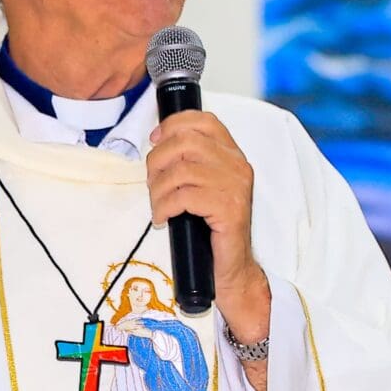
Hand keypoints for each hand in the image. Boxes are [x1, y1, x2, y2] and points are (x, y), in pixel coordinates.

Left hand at [145, 111, 272, 344]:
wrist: (230, 269)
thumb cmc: (210, 229)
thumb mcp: (201, 187)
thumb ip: (189, 163)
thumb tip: (157, 142)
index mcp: (233, 155)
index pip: (204, 120)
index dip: (173, 125)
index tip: (155, 141)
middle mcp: (238, 166)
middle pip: (186, 142)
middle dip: (158, 161)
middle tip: (152, 183)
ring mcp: (235, 187)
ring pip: (181, 171)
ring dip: (158, 189)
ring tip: (157, 205)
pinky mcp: (229, 209)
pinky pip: (184, 197)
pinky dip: (164, 207)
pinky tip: (162, 218)